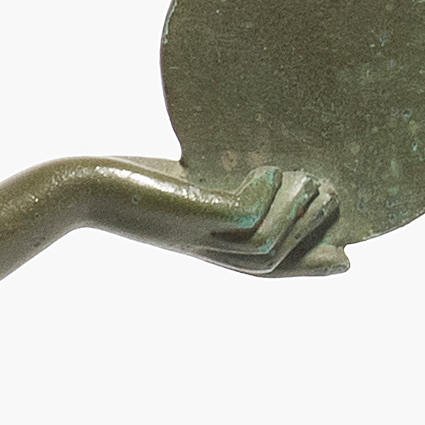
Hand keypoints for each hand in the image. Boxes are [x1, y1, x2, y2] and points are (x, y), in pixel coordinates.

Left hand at [73, 158, 347, 277]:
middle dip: (314, 243)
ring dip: (298, 214)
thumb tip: (243, 158)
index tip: (345, 258)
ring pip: (266, 244)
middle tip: (339, 204)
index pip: (265, 266)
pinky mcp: (189, 217)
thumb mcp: (177, 183)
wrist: (79, 189)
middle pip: (273, 263)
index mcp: (207, 245)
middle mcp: (205, 248)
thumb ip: (211, 181)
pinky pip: (243, 217)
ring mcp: (198, 235)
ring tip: (316, 181)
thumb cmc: (123, 182)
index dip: (306, 267)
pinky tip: (272, 170)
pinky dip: (265, 196)